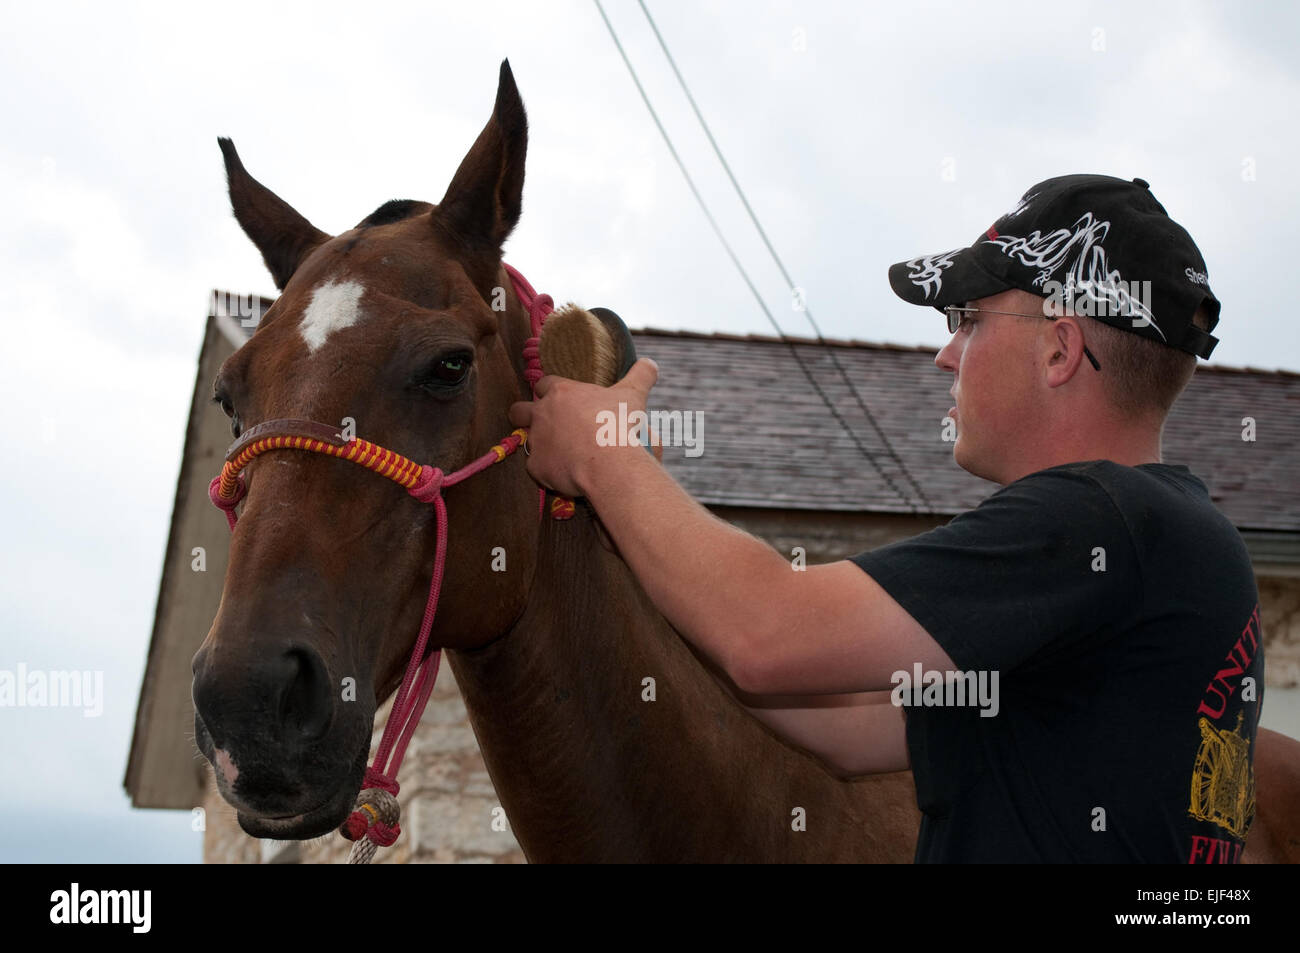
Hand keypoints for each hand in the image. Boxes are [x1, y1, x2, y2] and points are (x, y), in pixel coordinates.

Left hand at [508, 357, 659, 497]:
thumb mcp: (633, 395)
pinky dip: (548, 471)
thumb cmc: (618, 424)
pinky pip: (537, 468)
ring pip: (526, 440)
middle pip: (519, 410)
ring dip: (539, 445)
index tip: (560, 399)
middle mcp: (542, 414)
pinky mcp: (537, 466)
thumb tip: (651, 363)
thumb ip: (640, 375)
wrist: (609, 463)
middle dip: (524, 415)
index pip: (544, 384)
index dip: (550, 391)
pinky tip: (565, 475)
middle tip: (545, 425)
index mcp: (562, 392)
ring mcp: (536, 441)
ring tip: (559, 453)